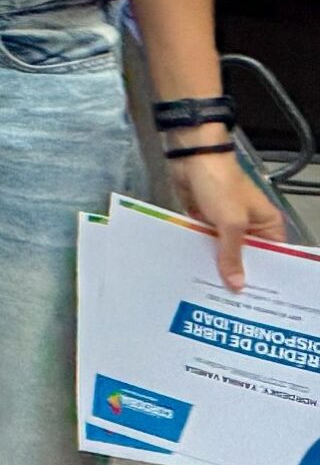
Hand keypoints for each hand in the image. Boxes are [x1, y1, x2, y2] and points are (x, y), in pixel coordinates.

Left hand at [171, 144, 286, 290]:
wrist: (192, 157)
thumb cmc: (221, 186)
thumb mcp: (231, 223)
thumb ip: (232, 255)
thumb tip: (238, 287)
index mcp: (267, 225)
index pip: (271, 258)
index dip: (263, 278)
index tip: (256, 304)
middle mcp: (249, 227)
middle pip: (245, 258)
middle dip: (237, 275)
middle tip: (230, 307)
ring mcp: (225, 224)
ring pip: (223, 252)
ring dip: (216, 267)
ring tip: (208, 296)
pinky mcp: (204, 220)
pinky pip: (205, 242)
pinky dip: (200, 254)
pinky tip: (192, 274)